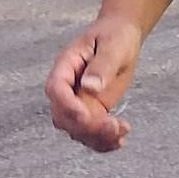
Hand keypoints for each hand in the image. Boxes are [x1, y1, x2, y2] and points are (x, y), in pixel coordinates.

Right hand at [46, 17, 142, 152]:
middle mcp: (67, 87)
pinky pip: (91, 133)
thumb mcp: (112, 46)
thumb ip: (102, 65)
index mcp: (66, 65)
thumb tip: (90, 86)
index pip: (56, 89)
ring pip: (76, 129)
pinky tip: (120, 140)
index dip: (67, 105)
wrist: (121, 36)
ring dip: (97, 138)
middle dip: (86, 127)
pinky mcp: (91, 111)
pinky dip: (103, 142)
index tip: (85, 115)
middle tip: (113, 126)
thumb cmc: (115, 36)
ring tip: (122, 131)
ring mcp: (78, 101)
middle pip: (64, 116)